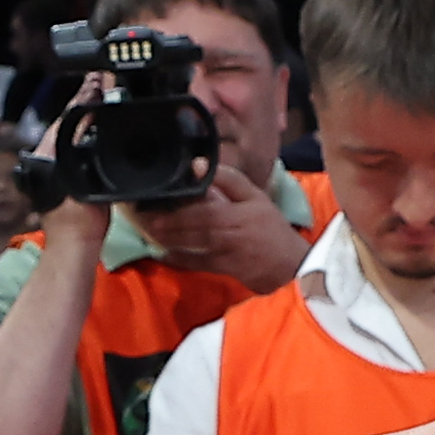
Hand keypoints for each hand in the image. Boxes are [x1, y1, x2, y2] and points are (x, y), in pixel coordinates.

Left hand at [130, 160, 313, 292]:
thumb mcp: (255, 196)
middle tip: (146, 218)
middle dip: (170, 223)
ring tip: (150, 231)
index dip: (183, 207)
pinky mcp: (222, 269)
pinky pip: (197, 264)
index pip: (206, 209)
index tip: (161, 200)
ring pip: (193, 245)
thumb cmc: (269, 226)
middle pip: (195, 227)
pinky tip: (163, 254)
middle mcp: (229, 233)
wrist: (288, 264)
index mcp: (237, 213)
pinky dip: (180, 259)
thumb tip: (198, 166)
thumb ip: (228, 180)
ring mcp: (225, 253)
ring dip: (170, 238)